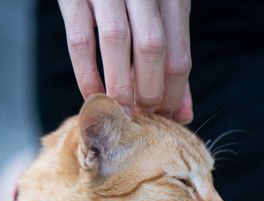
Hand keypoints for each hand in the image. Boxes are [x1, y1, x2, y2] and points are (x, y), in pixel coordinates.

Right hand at [58, 0, 192, 123]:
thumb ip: (172, 61)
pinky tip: (93, 95)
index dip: (173, 96)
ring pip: (116, 41)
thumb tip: (183, 113)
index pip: (179, 56)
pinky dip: (87, 74)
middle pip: (152, 48)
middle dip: (149, 93)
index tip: (164, 117)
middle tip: (142, 116)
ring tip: (120, 113)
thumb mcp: (162, 20)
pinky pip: (80, 40)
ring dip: (119, 87)